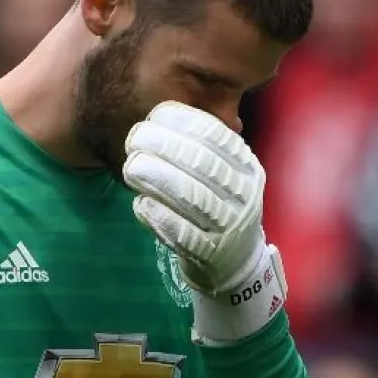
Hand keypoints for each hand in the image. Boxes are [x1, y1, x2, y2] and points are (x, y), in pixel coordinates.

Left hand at [124, 102, 287, 343]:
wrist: (236, 262)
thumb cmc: (217, 207)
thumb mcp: (221, 174)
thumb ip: (198, 147)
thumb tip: (160, 115)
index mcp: (246, 167)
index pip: (216, 136)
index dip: (182, 122)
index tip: (153, 117)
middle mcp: (244, 194)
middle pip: (201, 163)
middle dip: (162, 145)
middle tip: (133, 140)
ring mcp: (230, 226)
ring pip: (191, 196)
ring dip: (156, 177)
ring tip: (131, 167)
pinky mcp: (211, 253)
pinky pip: (183, 233)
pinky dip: (159, 216)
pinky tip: (140, 204)